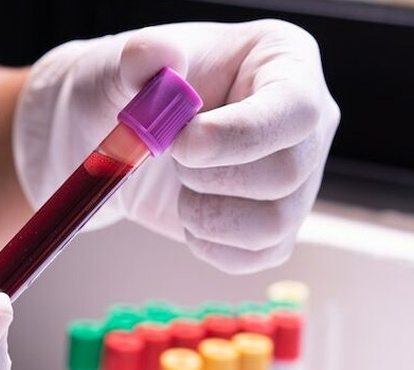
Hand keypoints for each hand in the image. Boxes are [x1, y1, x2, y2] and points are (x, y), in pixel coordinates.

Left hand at [14, 19, 339, 273]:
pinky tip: (185, 211)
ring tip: (178, 186)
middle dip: (210, 177)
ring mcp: (297, 179)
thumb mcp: (127, 66)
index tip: (183, 145)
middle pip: (287, 173)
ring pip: (274, 224)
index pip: (294, 109)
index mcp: (284, 63)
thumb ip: (140, 58)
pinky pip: (256, 256)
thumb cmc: (134, 92)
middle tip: (170, 158)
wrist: (123, 139)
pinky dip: (208, 244)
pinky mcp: (274, 226)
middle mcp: (305, 123)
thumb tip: (152, 55)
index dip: (238, 136)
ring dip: (206, 215)